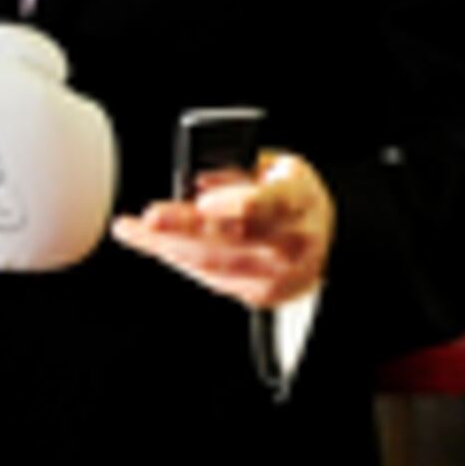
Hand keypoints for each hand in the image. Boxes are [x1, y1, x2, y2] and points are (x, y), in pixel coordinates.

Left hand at [113, 150, 333, 308]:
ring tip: (133, 231)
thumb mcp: (280, 169)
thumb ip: (239, 172)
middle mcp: (289, 243)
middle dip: (181, 229)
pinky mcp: (257, 296)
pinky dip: (180, 260)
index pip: (266, 205)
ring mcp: (274, 275)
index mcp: (298, 201)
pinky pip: (210, 279)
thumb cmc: (298, 202)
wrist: (331, 248)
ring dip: (166, 247)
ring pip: (212, 264)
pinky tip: (157, 245)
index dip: (234, 204)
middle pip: (229, 239)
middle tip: (146, 220)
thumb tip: (196, 183)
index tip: (203, 202)